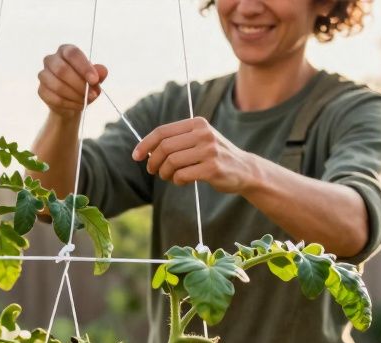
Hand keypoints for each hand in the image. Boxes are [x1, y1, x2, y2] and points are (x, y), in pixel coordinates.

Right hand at [38, 45, 107, 117]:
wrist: (72, 101)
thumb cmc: (84, 83)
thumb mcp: (95, 78)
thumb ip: (99, 73)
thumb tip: (102, 71)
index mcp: (65, 51)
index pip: (72, 54)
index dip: (84, 67)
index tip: (95, 80)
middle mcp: (51, 60)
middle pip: (62, 70)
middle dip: (80, 84)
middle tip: (93, 95)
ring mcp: (44, 75)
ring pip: (58, 86)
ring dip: (75, 96)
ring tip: (86, 100)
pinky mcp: (41, 90)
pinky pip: (55, 99)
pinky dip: (69, 104)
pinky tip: (78, 105)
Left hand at [132, 117, 253, 192]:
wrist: (245, 169)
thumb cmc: (215, 156)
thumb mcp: (199, 140)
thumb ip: (177, 141)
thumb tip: (146, 150)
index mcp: (197, 123)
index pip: (162, 131)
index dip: (145, 144)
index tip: (136, 156)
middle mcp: (204, 134)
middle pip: (164, 147)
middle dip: (153, 162)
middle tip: (153, 171)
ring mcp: (209, 150)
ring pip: (171, 162)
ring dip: (164, 173)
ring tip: (169, 177)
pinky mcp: (212, 168)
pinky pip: (182, 175)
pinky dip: (177, 181)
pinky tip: (182, 181)